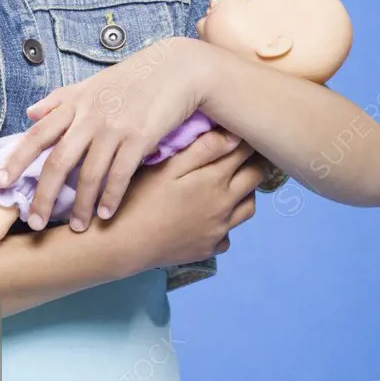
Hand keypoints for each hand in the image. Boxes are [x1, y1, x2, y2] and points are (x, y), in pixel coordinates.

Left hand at [0, 37, 213, 231]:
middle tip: (35, 222)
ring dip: (80, 205)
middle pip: (58, 162)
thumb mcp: (91, 83)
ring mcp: (114, 127)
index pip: (37, 134)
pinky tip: (106, 214)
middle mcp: (89, 116)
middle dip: (43, 195)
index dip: (17, 159)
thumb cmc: (133, 78)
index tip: (0, 182)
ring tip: (77, 227)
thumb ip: (60, 99)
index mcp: (75, 103)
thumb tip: (30, 113)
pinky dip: (111, 196)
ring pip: (89, 174)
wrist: (177, 68)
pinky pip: (120, 174)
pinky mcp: (139, 137)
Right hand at [103, 128, 263, 272]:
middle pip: (255, 179)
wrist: (123, 244)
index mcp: (215, 180)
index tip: (244, 131)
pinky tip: (210, 216)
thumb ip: (203, 150)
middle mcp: (225, 206)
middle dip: (255, 162)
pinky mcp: (208, 249)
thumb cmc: (140, 198)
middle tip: (246, 152)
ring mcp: (219, 231)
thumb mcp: (168, 167)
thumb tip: (235, 135)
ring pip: (248, 208)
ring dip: (246, 192)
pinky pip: (228, 234)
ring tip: (232, 183)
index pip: (245, 153)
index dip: (246, 139)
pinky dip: (226, 223)